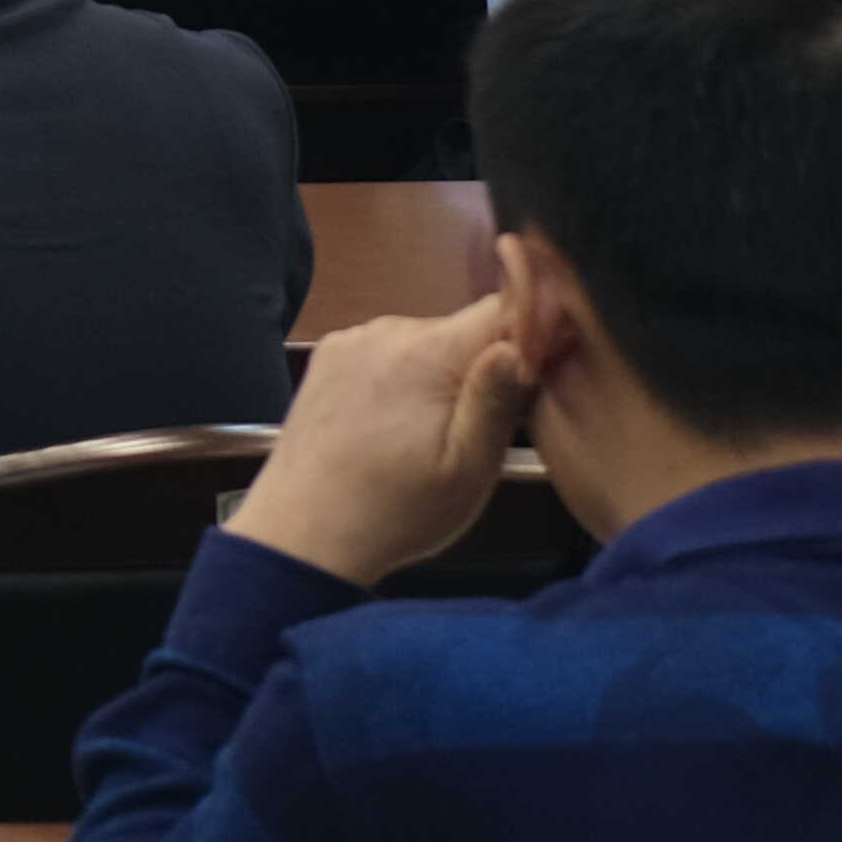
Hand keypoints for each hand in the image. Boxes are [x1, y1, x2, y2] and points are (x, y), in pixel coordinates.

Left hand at [223, 297, 530, 587]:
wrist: (303, 532)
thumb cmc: (395, 511)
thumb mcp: (467, 469)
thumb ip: (497, 400)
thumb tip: (522, 342)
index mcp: (426, 353)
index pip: (501, 309)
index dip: (532, 334)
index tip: (539, 377)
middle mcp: (386, 330)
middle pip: (463, 329)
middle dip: (482, 368)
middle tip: (474, 431)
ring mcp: (350, 340)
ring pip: (426, 343)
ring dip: (441, 376)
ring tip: (426, 438)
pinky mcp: (328, 357)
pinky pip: (388, 353)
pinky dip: (402, 379)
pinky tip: (391, 427)